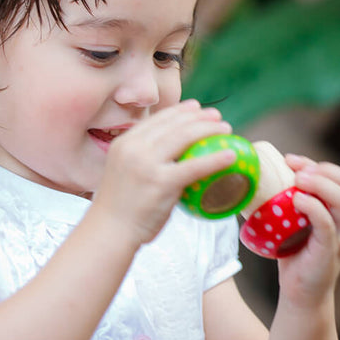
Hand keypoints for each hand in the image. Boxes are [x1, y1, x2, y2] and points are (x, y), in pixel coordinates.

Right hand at [92, 99, 236, 245]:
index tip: (196, 107)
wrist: (109, 232)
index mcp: (124, 143)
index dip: (179, 111)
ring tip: (226, 130)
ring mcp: (146, 164)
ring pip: (184, 137)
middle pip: (173, 125)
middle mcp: (134, 148)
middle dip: (199, 116)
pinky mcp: (161, 182)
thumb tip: (171, 156)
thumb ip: (143, 160)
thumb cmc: (118, 210)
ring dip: (209, 130)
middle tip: (217, 116)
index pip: (156, 119)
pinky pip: (194, 166)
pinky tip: (230, 155)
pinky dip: (215, 158)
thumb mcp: (124, 173)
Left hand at [277, 155, 339, 307]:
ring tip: (296, 179)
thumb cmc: (295, 251)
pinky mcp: (330, 251)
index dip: (322, 165)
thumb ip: (295, 197)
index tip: (292, 160)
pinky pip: (326, 223)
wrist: (299, 292)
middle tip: (294, 168)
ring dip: (319, 184)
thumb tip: (267, 170)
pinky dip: (312, 206)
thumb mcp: (299, 219)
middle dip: (323, 170)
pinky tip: (295, 199)